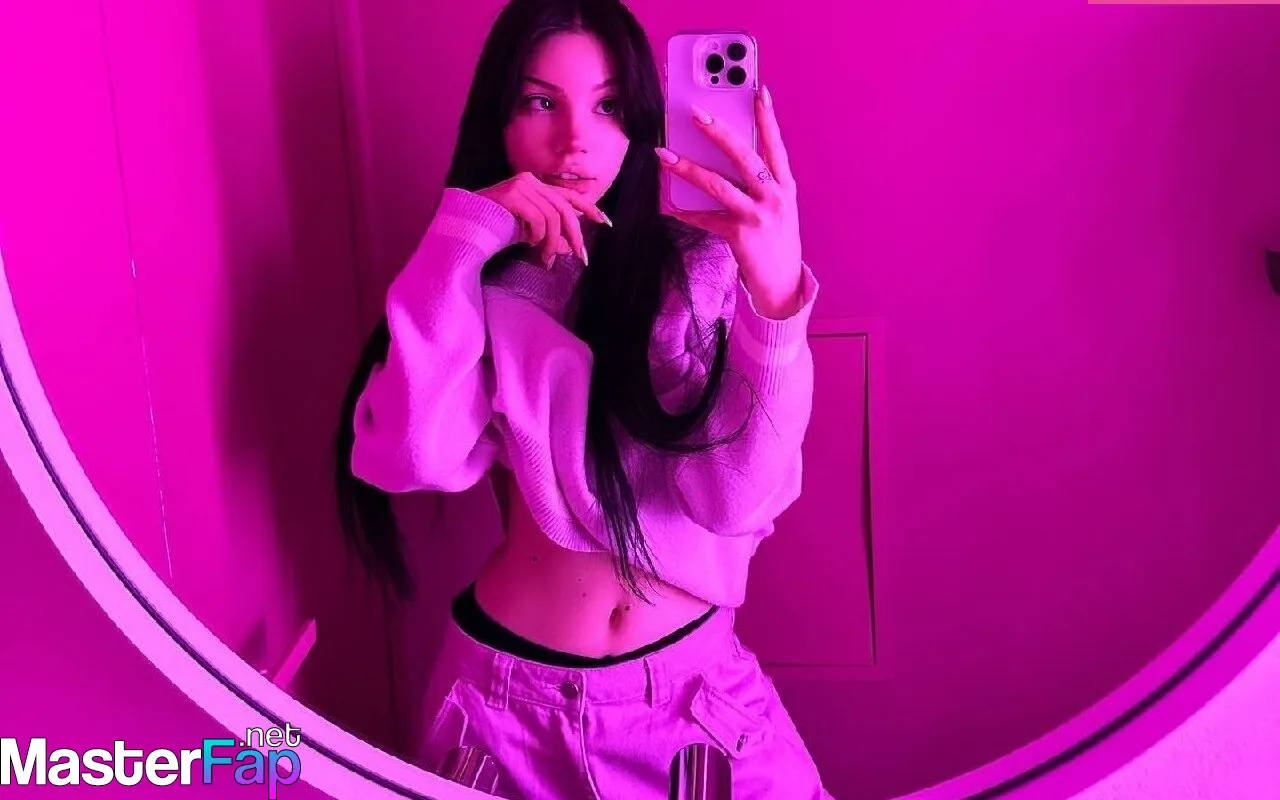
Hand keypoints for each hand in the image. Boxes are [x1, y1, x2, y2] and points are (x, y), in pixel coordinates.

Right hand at [476, 172, 611, 266]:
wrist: (468, 227)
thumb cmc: (496, 230)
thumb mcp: (530, 233)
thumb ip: (551, 235)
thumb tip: (573, 247)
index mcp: (537, 186)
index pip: (569, 196)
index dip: (590, 208)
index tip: (606, 222)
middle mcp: (531, 181)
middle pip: (565, 209)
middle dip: (575, 235)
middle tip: (581, 257)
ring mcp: (521, 185)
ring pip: (553, 217)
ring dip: (552, 243)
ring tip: (545, 258)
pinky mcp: (512, 194)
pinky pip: (538, 219)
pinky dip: (538, 235)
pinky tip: (529, 243)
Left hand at [656, 85, 803, 317]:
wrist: (783, 284)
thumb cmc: (775, 240)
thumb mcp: (777, 207)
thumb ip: (760, 183)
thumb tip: (726, 155)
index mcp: (785, 185)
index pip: (775, 144)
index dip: (767, 118)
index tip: (757, 91)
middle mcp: (774, 196)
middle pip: (743, 156)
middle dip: (719, 132)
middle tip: (696, 113)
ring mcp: (758, 215)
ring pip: (717, 184)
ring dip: (687, 168)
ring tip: (664, 155)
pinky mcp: (740, 234)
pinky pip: (705, 218)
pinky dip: (685, 212)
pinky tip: (668, 207)